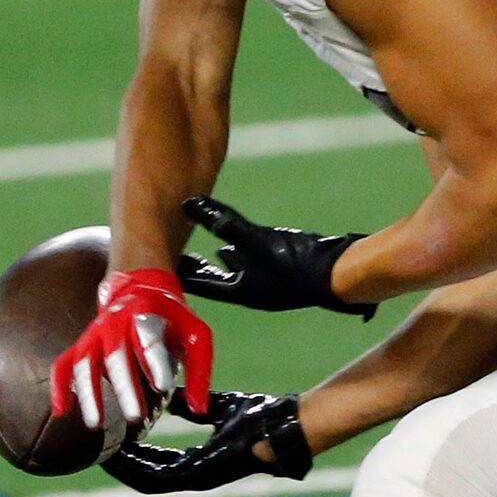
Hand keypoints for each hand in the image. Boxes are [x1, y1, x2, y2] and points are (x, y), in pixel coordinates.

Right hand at [50, 268, 212, 429]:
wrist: (140, 288)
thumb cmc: (171, 317)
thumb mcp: (196, 334)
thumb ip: (199, 370)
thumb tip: (199, 409)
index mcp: (145, 313)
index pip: (149, 337)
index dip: (155, 361)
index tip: (163, 386)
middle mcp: (115, 323)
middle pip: (116, 356)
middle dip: (124, 388)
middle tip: (134, 417)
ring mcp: (94, 335)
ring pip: (85, 364)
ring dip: (89, 394)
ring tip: (96, 424)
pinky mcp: (81, 345)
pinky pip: (63, 365)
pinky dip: (60, 387)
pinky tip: (61, 411)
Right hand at [103, 390, 312, 492]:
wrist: (284, 424)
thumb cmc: (262, 415)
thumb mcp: (219, 406)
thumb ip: (195, 404)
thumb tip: (171, 397)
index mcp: (201, 460)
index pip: (158, 462)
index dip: (133, 453)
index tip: (112, 439)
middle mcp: (195, 474)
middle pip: (146, 475)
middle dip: (120, 463)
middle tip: (95, 449)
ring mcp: (197, 478)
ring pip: (146, 481)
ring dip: (122, 468)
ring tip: (98, 452)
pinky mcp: (199, 476)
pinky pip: (157, 478)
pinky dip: (135, 468)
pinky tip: (118, 454)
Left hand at [177, 195, 376, 318]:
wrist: (341, 273)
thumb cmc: (297, 262)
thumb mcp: (256, 240)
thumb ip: (223, 222)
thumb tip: (188, 204)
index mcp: (241, 292)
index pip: (199, 284)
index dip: (178, 273)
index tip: (155, 265)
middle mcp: (252, 291)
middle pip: (214, 281)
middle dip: (196, 269)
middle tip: (175, 258)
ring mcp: (269, 282)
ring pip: (235, 271)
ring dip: (219, 262)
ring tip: (203, 252)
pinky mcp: (283, 270)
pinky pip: (254, 263)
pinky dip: (240, 254)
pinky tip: (236, 246)